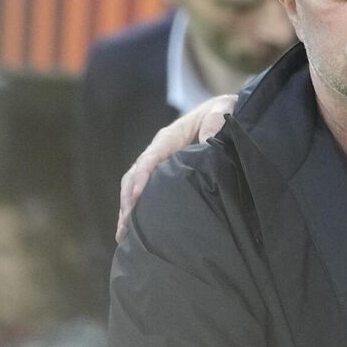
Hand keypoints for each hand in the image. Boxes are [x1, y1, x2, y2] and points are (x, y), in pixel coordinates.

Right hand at [115, 94, 236, 241]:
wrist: (223, 113)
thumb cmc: (222, 112)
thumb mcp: (222, 112)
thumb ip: (216, 121)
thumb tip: (208, 137)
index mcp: (170, 137)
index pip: (151, 157)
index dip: (143, 176)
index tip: (136, 197)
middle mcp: (159, 150)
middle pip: (135, 175)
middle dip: (128, 200)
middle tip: (125, 227)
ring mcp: (159, 163)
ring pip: (133, 185)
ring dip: (127, 209)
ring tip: (123, 235)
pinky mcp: (163, 174)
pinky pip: (144, 191)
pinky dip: (136, 209)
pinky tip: (134, 230)